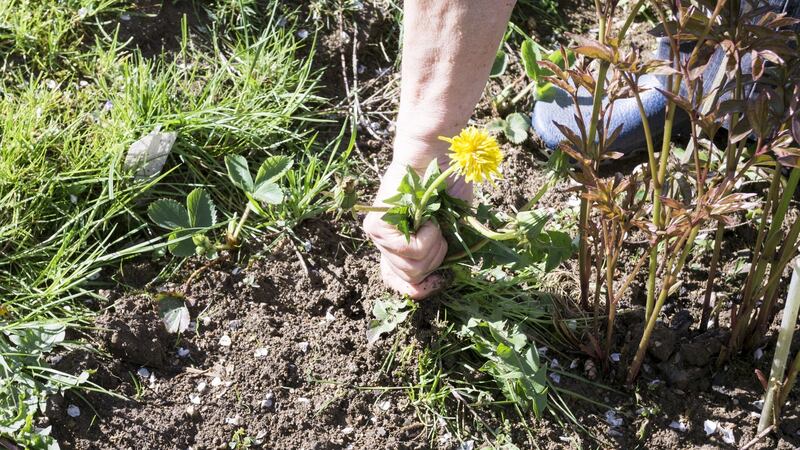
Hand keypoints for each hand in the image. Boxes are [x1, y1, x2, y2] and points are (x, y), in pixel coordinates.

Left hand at [363, 161, 471, 299]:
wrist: (436, 156)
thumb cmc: (446, 187)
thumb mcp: (447, 228)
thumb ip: (437, 254)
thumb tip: (431, 285)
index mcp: (398, 246)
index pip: (397, 284)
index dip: (419, 291)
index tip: (438, 281)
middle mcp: (383, 244)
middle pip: (410, 279)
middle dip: (435, 261)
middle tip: (439, 233)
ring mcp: (377, 236)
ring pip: (411, 268)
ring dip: (433, 246)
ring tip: (433, 220)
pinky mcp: (376, 227)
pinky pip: (410, 250)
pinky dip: (428, 236)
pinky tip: (426, 216)